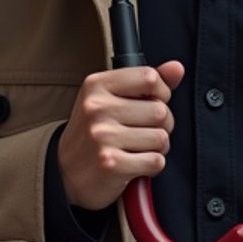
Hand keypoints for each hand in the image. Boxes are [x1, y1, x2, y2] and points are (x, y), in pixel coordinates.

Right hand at [58, 62, 184, 209]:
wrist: (65, 173)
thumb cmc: (95, 131)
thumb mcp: (112, 98)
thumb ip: (146, 83)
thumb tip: (177, 68)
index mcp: (97, 85)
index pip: (150, 77)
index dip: (162, 93)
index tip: (153, 102)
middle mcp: (97, 108)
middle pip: (160, 111)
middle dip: (163, 125)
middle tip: (146, 131)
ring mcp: (102, 137)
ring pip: (161, 138)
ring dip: (158, 147)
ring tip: (139, 148)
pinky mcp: (111, 164)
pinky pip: (156, 161)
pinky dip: (152, 165)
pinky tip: (135, 163)